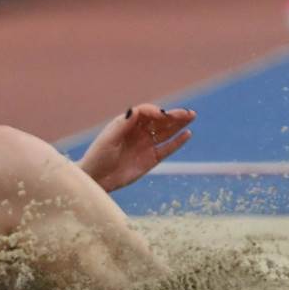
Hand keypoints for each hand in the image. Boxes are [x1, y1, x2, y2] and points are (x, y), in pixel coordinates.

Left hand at [77, 104, 194, 191]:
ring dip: (179, 124)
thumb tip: (135, 110)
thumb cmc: (97, 157)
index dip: (155, 111)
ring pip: (166, 132)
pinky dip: (177, 142)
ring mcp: (146, 145)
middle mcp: (138, 132)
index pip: (145, 112)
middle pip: (159, 120)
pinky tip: (187, 134)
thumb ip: (122, 125)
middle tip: (187, 112)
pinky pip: (167, 148)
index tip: (162, 114)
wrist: (97, 179)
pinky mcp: (151, 159)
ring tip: (191, 116)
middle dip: (173, 115)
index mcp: (127, 123)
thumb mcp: (108, 140)